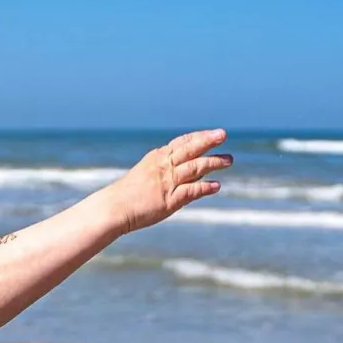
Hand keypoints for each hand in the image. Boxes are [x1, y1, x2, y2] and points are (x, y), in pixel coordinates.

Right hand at [104, 129, 230, 233]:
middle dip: (208, 140)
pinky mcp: (170, 199)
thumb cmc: (127, 195)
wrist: (114, 208)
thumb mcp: (145, 175)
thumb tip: (184, 172)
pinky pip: (192, 191)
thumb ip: (164, 171)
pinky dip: (206, 187)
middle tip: (223, 134)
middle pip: (190, 149)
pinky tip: (217, 186)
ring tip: (229, 160)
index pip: (181, 142)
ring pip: (196, 167)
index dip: (198, 137)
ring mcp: (167, 182)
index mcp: (157, 158)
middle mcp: (164, 166)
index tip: (212, 133)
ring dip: (214, 162)